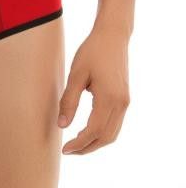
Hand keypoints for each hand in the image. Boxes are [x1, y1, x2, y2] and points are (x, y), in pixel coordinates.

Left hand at [58, 26, 130, 154]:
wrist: (112, 36)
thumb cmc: (92, 52)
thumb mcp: (76, 74)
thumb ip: (69, 101)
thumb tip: (62, 125)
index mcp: (109, 98)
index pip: (94, 131)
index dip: (79, 143)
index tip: (65, 149)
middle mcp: (121, 103)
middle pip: (106, 137)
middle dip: (87, 148)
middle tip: (68, 151)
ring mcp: (125, 102)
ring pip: (113, 133)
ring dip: (95, 142)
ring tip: (76, 144)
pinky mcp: (124, 99)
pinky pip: (115, 124)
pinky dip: (102, 133)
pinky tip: (88, 131)